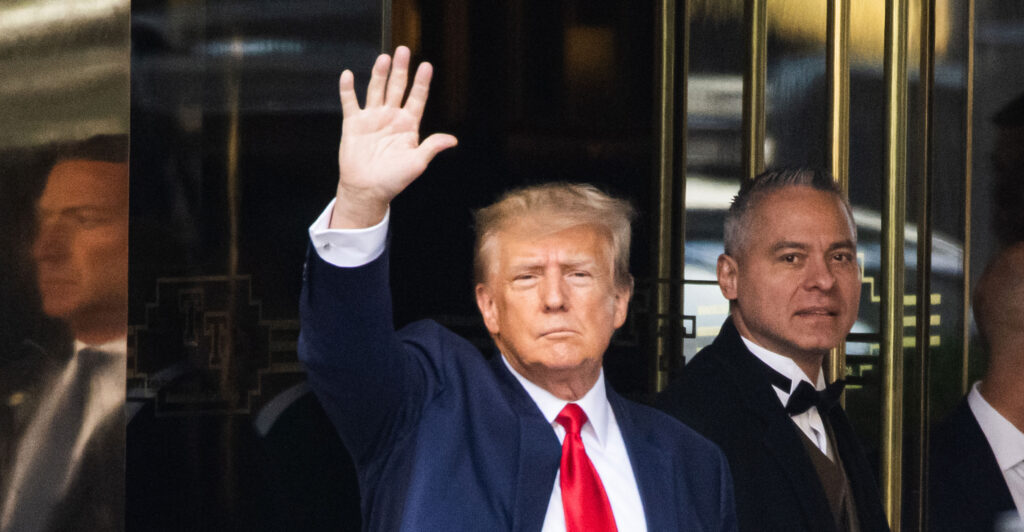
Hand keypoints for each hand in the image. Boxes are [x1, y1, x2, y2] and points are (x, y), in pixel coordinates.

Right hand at [331, 46, 457, 227]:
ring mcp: (372, 119)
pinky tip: (349, 75)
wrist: (367, 190)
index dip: (422, 82)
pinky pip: (350, 102)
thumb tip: (452, 140)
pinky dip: (348, 89)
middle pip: (397, 88)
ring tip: (384, 58)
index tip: (427, 66)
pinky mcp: (353, 123)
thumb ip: (431, 147)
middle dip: (401, 70)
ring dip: (379, 74)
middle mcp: (390, 117)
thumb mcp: (416, 163)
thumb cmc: (394, 180)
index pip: (417, 98)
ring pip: (376, 90)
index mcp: (408, 125)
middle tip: (404, 50)